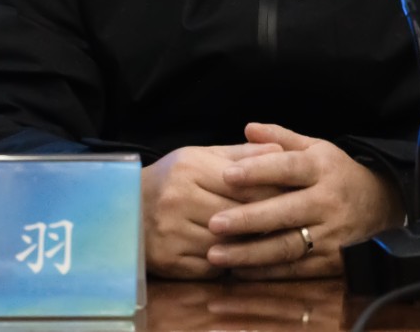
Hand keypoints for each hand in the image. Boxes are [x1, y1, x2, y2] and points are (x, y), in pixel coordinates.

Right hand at [141, 142, 283, 278]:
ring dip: (250, 245)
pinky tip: (238, 256)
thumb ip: (241, 155)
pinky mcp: (170, 261)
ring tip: (268, 239)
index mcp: (190, 168)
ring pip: (228, 243)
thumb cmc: (171, 179)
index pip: (244, 184)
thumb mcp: (200, 157)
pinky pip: (212, 267)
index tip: (295, 196)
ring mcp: (172, 233)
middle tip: (291, 221)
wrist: (123, 208)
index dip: (274, 192)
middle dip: (266, 220)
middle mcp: (178, 199)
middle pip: (239, 215)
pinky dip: (228, 263)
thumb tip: (281, 151)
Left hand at [204, 122, 404, 278]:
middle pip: (285, 212)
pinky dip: (266, 272)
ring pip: (287, 246)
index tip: (226, 175)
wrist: (380, 205)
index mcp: (322, 168)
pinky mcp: (331, 261)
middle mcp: (328, 202)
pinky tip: (238, 270)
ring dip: (250, 253)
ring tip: (216, 254)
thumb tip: (248, 127)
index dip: (258, 171)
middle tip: (213, 223)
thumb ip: (281, 138)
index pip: (288, 168)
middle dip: (247, 220)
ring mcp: (331, 234)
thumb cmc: (336, 173)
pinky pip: (294, 269)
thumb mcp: (316, 148)